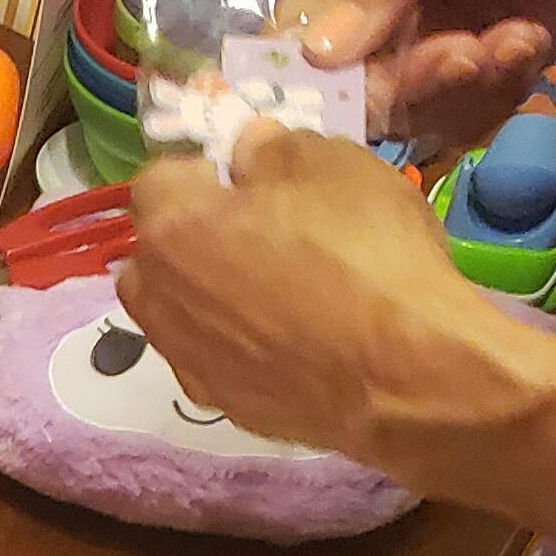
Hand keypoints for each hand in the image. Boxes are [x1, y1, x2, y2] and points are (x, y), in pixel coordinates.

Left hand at [117, 128, 501, 464]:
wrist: (403, 374)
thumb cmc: (365, 251)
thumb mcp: (332, 164)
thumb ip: (274, 149)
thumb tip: (246, 149)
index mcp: (175, 229)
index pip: (156, 181)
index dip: (200, 169)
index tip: (244, 174)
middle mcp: (162, 301)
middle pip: (152, 256)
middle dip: (188, 235)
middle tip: (254, 229)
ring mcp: (188, 362)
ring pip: (176, 313)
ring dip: (205, 292)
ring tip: (269, 286)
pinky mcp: (224, 407)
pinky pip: (212, 359)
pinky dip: (234, 343)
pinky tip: (286, 338)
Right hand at [284, 0, 555, 146]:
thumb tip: (312, 55)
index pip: (297, 26)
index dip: (304, 73)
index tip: (333, 102)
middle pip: (352, 83)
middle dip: (407, 83)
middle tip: (464, 57)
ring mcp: (439, 31)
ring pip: (410, 107)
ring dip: (462, 87)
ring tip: (514, 42)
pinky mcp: (489, 60)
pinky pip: (463, 112)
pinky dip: (497, 90)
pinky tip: (532, 42)